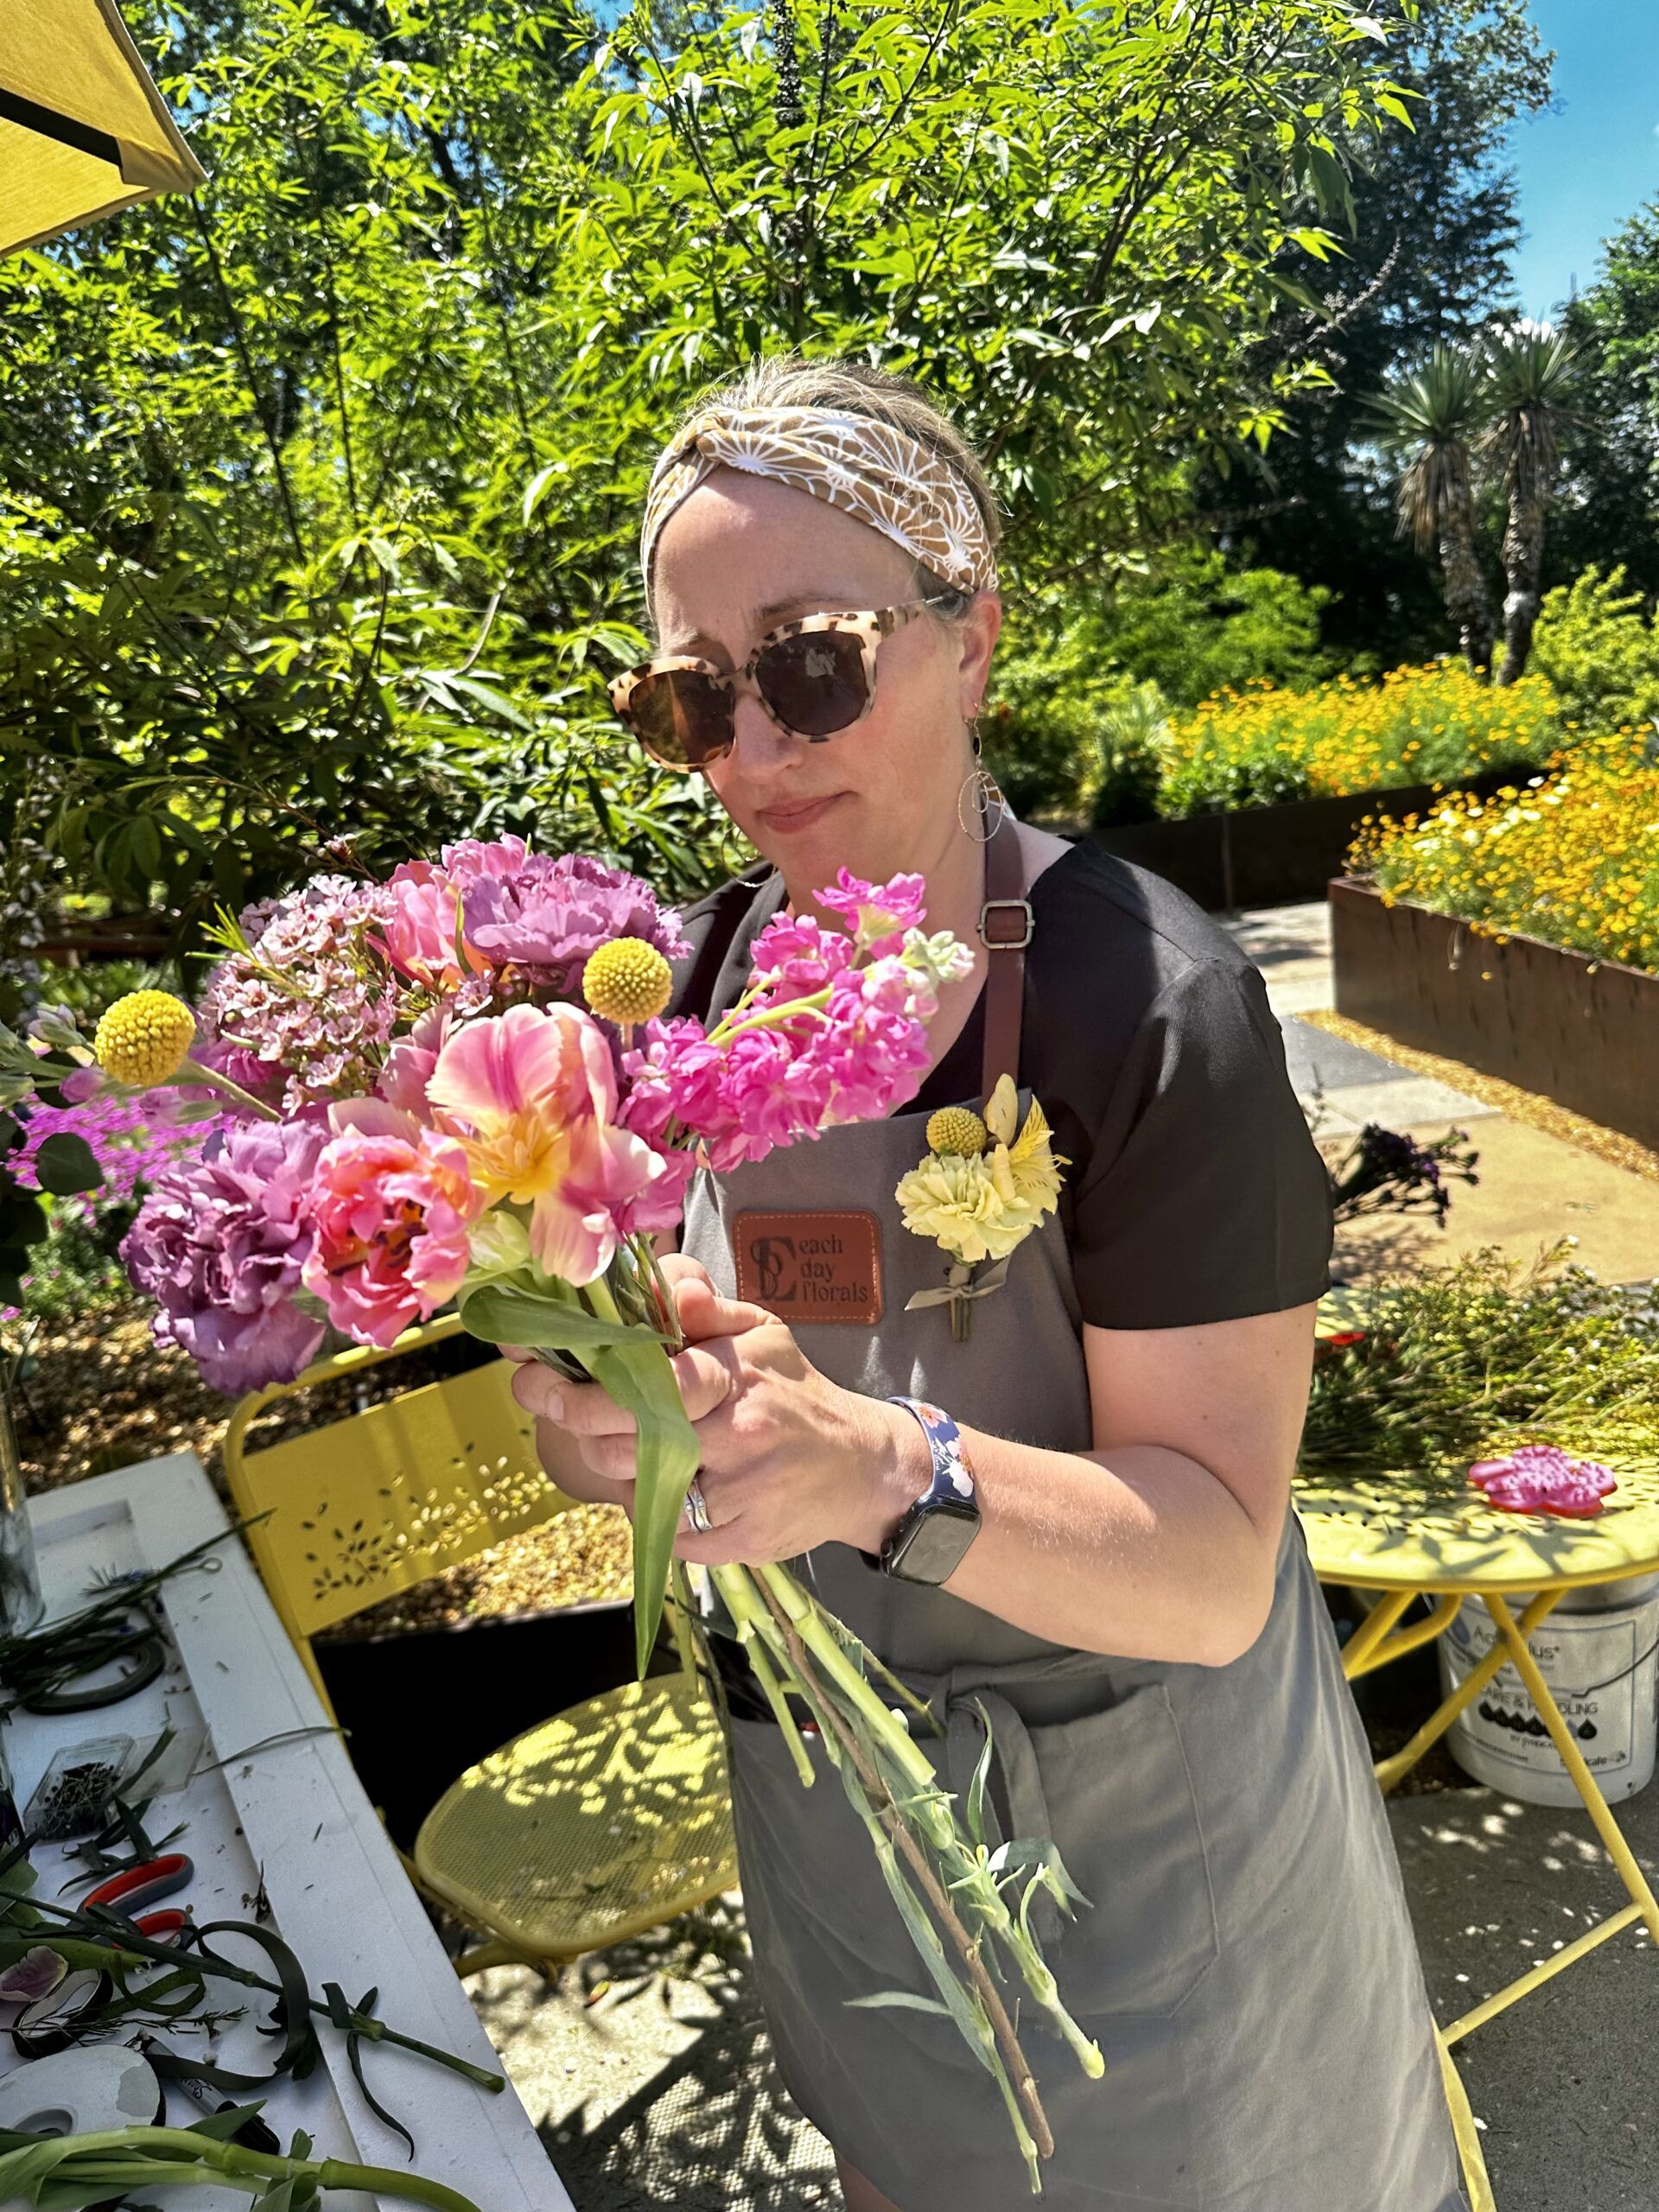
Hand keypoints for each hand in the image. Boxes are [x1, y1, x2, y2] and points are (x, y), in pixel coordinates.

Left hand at [502, 1254, 921, 1564]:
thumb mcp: (760, 1333)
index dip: (582, 1386)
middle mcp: (740, 1436)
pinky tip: (670, 1481)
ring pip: (635, 1486)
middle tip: (552, 1402)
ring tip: (631, 1439)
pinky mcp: (735, 1543)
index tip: (531, 1375)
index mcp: (740, 1375)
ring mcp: (738, 1496)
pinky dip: (652, 1505)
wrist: (859, 1466)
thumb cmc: (795, 1391)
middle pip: (626, 1441)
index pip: (651, 1381)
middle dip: (580, 1423)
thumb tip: (670, 1289)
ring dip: (616, 1463)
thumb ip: (707, 1307)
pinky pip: (662, 1529)